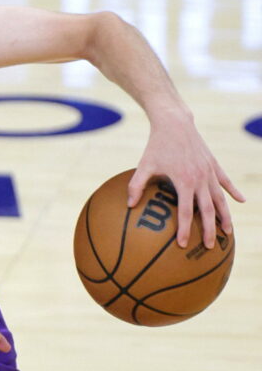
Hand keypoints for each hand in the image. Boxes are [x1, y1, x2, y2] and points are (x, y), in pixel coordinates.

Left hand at [129, 120, 244, 247]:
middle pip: (208, 210)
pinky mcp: (214, 165)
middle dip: (209, 230)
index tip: (183, 245)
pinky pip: (226, 181)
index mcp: (184, 181)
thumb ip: (136, 186)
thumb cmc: (157, 146)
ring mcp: (209, 172)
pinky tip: (241, 201)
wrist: (176, 123)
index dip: (184, 230)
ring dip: (225, 216)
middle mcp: (201, 179)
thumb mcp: (144, 166)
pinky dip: (233, 192)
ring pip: (221, 199)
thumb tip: (129, 205)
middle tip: (209, 246)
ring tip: (227, 232)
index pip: (186, 211)